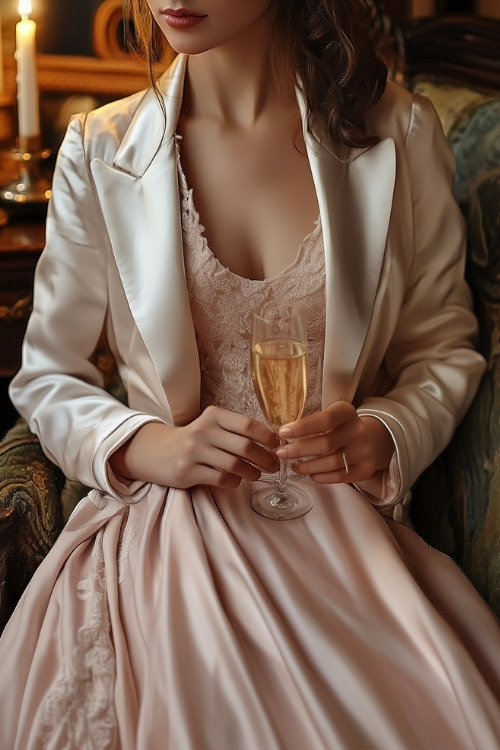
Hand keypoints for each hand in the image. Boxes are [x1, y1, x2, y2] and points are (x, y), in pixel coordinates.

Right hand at [110, 405, 279, 489]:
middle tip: (273, 466)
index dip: (268, 437)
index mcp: (213, 415)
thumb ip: (236, 430)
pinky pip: (222, 479)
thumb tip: (272, 441)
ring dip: (253, 473)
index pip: (248, 425)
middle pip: (245, 447)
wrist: (158, 452)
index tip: (277, 446)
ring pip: (236, 465)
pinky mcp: (188, 471)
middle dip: (265, 459)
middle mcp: (203, 431)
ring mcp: (194, 451)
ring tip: (257, 475)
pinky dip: (235, 482)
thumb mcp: (212, 426)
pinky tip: (236, 480)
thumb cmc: (195, 440)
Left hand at [276, 401, 393, 483]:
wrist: (366, 441)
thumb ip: (311, 422)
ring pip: (332, 462)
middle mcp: (359, 430)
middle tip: (281, 453)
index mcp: (347, 412)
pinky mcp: (366, 468)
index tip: (283, 433)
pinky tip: (310, 474)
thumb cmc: (337, 429)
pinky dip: (322, 477)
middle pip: (326, 443)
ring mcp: (365, 450)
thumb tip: (283, 434)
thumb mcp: (328, 418)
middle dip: (299, 450)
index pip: (324, 419)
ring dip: (308, 466)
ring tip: (294, 466)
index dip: (302, 427)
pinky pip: (340, 476)